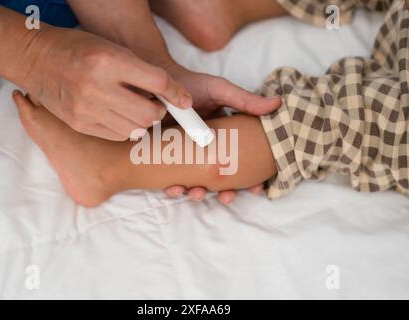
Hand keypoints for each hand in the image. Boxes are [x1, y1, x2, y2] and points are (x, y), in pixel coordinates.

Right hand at [16, 27, 192, 140]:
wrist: (37, 58)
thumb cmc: (79, 49)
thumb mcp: (113, 49)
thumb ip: (141, 72)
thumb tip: (171, 96)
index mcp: (109, 61)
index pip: (157, 82)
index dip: (176, 93)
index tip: (184, 100)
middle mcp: (98, 87)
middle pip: (149, 114)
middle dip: (160, 112)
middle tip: (156, 105)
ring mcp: (87, 109)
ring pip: (135, 129)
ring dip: (143, 122)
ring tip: (135, 108)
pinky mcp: (80, 124)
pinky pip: (117, 135)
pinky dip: (126, 128)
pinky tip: (120, 115)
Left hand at [162, 64, 280, 203]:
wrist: (156, 85)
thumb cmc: (191, 86)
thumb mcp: (220, 91)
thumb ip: (245, 100)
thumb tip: (277, 103)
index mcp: (224, 138)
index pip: (240, 161)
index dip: (250, 178)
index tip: (257, 188)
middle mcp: (206, 150)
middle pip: (219, 178)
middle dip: (225, 192)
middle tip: (227, 196)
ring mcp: (186, 156)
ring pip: (196, 182)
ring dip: (198, 193)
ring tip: (197, 193)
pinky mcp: (165, 159)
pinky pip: (171, 178)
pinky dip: (173, 187)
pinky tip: (174, 188)